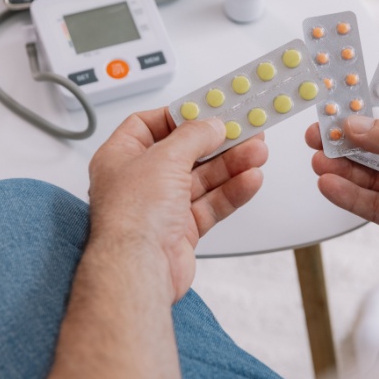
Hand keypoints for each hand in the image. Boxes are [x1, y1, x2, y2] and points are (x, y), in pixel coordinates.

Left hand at [89, 108, 267, 301]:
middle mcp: (139, 182)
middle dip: (217, 142)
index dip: (180, 115)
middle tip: (245, 129)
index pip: (150, 124)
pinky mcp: (181, 230)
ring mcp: (161, 207)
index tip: (209, 108)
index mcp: (120, 157)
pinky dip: (232, 191)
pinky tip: (250, 179)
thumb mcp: (164, 158)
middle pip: (185, 152)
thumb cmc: (130, 218)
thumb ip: (193, 136)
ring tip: (257, 151)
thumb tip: (211, 125)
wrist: (138, 269)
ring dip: (231, 165)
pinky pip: (211, 204)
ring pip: (203, 179)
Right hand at [305, 107, 378, 284]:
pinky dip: (349, 196)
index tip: (338, 107)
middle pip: (375, 148)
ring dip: (342, 168)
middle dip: (346, 141)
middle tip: (319, 135)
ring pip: (369, 178)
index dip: (365, 111)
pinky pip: (372, 206)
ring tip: (318, 159)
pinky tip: (330, 185)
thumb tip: (358, 125)